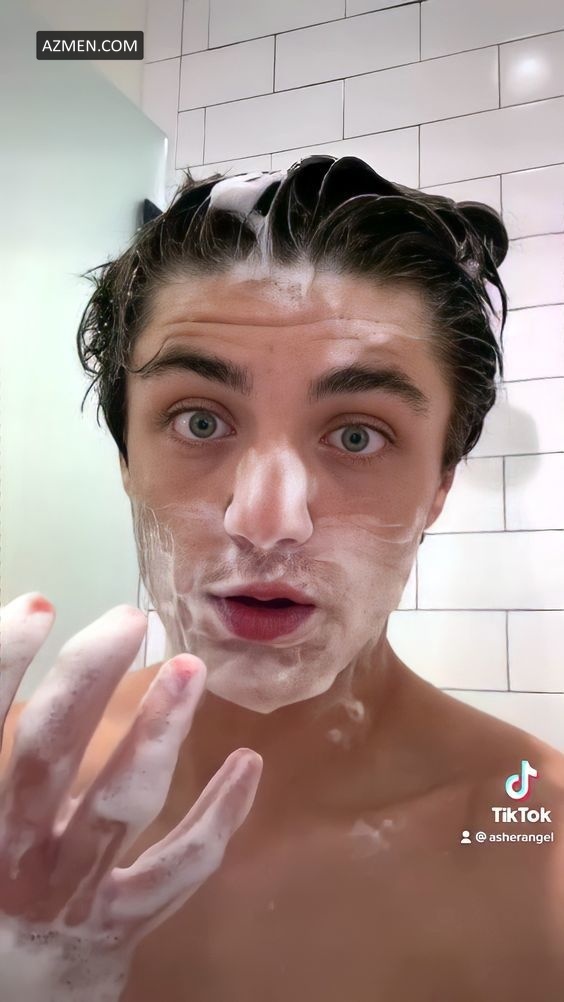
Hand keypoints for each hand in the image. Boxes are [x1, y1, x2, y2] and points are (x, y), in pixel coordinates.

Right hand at [0, 593, 262, 1001]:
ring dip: (158, 734)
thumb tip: (20, 655)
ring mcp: (74, 895)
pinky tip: (248, 763)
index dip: (4, 667)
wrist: (12, 1001)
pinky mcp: (123, 923)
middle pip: (48, 759)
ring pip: (120, 809)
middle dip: (87, 681)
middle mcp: (18, 860)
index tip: (39, 605)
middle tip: (129, 618)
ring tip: (192, 669)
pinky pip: (179, 867)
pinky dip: (217, 815)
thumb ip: (1, 757)